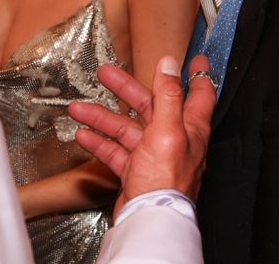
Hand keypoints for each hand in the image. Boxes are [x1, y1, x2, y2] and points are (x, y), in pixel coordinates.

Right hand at [68, 55, 215, 217]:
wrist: (150, 219)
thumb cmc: (167, 181)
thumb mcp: (169, 130)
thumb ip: (168, 96)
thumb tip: (169, 64)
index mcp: (189, 127)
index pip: (200, 95)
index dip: (198, 75)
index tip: (196, 59)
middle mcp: (174, 139)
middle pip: (150, 106)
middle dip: (126, 89)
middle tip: (107, 74)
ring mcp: (154, 155)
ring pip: (127, 129)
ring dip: (101, 118)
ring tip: (78, 108)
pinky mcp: (137, 172)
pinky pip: (116, 152)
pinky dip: (99, 143)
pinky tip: (84, 135)